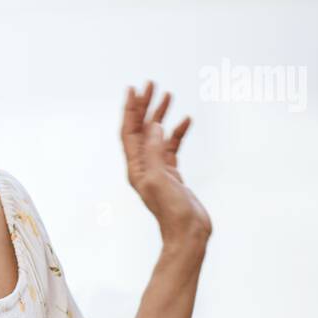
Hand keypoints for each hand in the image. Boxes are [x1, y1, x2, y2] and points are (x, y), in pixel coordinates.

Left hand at [121, 79, 212, 245]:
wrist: (188, 233)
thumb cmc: (172, 211)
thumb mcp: (160, 179)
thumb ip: (155, 151)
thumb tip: (154, 125)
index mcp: (136, 167)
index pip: (129, 131)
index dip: (131, 109)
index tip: (134, 89)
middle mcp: (143, 166)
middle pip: (141, 129)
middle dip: (145, 106)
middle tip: (152, 84)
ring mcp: (158, 169)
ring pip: (157, 135)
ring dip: (161, 115)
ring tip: (168, 95)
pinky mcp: (172, 173)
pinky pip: (172, 146)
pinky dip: (177, 132)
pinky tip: (186, 120)